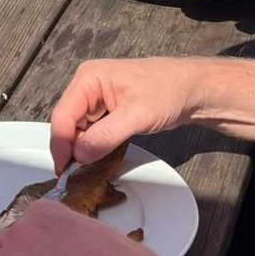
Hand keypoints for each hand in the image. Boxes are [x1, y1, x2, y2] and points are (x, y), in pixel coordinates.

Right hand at [48, 57, 210, 171]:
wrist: (194, 90)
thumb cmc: (170, 91)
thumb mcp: (137, 116)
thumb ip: (105, 136)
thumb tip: (79, 156)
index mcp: (89, 79)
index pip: (63, 116)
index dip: (60, 146)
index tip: (64, 171)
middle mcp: (87, 87)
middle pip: (67, 124)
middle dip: (70, 150)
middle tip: (75, 176)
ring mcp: (96, 99)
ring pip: (78, 131)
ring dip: (82, 150)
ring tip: (88, 170)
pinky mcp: (106, 111)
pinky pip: (91, 133)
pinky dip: (93, 147)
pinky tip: (99, 158)